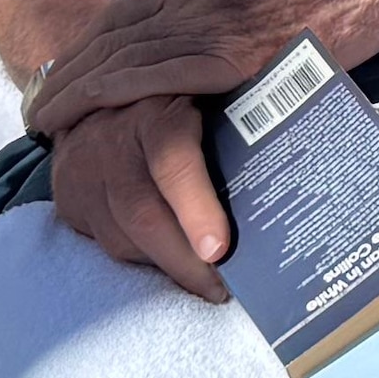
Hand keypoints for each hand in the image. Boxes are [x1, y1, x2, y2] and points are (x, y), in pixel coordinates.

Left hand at [20, 0, 350, 146]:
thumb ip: (227, 12)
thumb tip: (209, 49)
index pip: (124, 13)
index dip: (87, 46)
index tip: (63, 72)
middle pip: (109, 34)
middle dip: (68, 71)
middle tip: (35, 105)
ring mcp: (205, 22)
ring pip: (118, 56)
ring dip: (74, 89)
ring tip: (43, 121)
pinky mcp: (225, 55)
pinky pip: (151, 76)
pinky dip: (108, 95)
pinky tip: (82, 115)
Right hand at [49, 96, 231, 298]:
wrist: (97, 90)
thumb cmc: (175, 95)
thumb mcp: (205, 88)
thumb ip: (249, 109)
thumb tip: (310, 134)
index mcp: (156, 109)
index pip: (172, 157)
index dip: (195, 206)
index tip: (219, 249)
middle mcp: (111, 141)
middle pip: (143, 214)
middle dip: (185, 262)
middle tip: (222, 289)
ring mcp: (82, 171)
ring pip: (121, 238)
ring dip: (164, 265)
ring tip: (203, 279)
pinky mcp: (68, 199)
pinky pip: (104, 243)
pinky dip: (139, 258)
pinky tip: (166, 259)